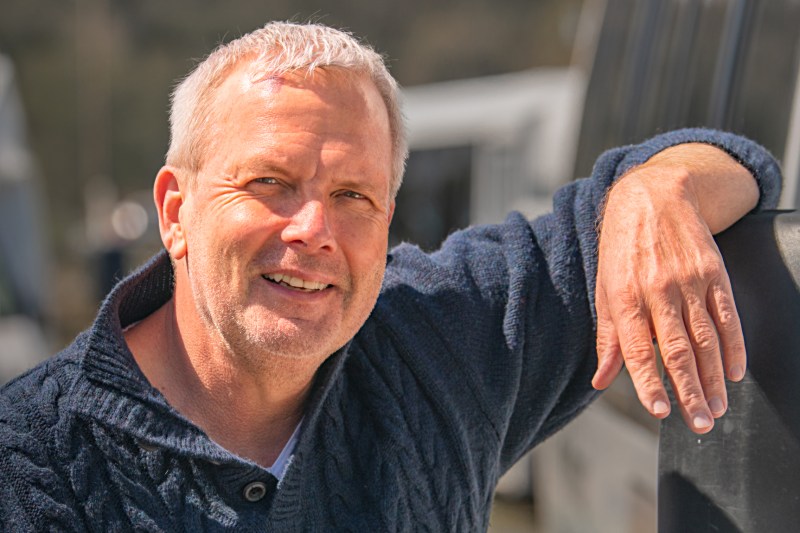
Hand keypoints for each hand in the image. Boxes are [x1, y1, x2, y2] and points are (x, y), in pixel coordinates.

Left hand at [592, 144, 757, 433]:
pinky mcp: (714, 273)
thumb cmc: (621, 248)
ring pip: (706, 339)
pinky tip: (735, 372)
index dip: (649, 382)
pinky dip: (734, 347)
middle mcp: (658, 291)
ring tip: (718, 409)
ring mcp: (690, 281)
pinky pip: (727, 316)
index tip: (660, 411)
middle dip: (690, 392)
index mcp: (625, 296)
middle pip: (678, 351)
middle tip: (700, 424)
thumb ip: (608, 337)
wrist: (652, 196)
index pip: (638, 350)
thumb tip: (601, 380)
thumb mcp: (604, 289)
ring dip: (714, 379)